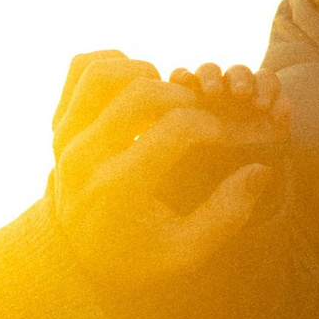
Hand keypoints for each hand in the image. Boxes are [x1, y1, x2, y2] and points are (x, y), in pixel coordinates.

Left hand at [49, 51, 282, 301]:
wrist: (80, 254)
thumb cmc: (142, 251)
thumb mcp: (187, 250)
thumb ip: (227, 213)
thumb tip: (261, 169)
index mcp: (117, 189)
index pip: (177, 128)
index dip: (219, 125)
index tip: (234, 135)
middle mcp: (84, 157)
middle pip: (141, 92)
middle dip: (186, 97)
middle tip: (203, 114)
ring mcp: (64, 136)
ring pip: (103, 72)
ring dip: (145, 74)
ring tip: (167, 98)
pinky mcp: (57, 121)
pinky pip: (80, 68)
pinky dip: (113, 64)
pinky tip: (136, 85)